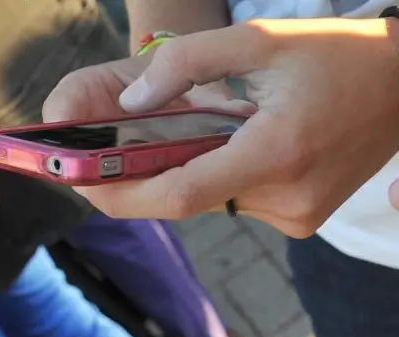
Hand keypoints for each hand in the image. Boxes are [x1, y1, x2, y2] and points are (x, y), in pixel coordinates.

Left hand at [44, 18, 398, 237]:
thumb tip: (130, 102)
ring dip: (185, 172)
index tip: (79, 184)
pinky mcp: (302, 218)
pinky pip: (238, 199)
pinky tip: (224, 143)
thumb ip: (187, 64)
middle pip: (189, 199)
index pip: (180, 193)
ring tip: (171, 136)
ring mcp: (298, 215)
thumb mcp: (259, 40)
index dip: (122, 193)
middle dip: (143, 180)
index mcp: (277, 151)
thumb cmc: (338, 54)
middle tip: (106, 156)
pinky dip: (217, 175)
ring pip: (212, 199)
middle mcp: (288, 196)